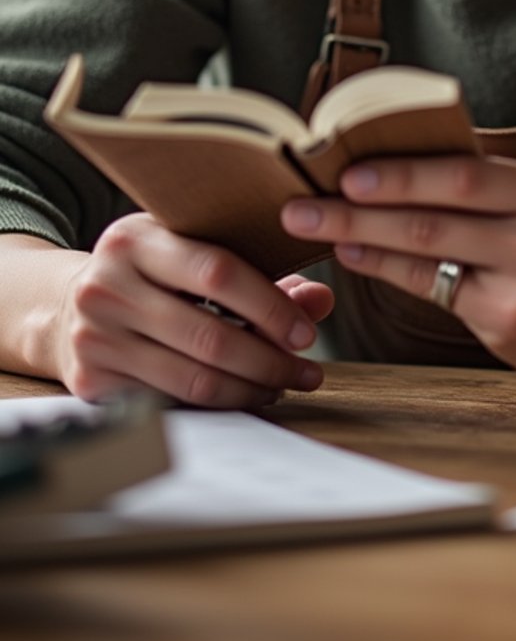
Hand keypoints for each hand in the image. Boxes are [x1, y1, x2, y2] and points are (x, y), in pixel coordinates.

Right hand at [56, 212, 334, 406]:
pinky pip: (171, 400)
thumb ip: (261, 272)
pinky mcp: (91, 380)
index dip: (269, 307)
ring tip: (285, 384)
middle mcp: (107, 285)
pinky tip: (246, 393)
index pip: (217, 272)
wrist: (69, 305)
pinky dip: (219, 402)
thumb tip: (322, 300)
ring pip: (193, 377)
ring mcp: (94, 336)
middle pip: (209, 335)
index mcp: (137, 238)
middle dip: (270, 359)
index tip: (307, 332)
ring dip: (251, 388)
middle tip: (308, 371)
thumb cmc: (154, 273)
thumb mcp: (194, 253)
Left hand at [281, 156, 515, 375]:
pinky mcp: (507, 326)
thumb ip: (484, 182)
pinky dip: (390, 270)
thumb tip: (393, 158)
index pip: (466, 176)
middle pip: (436, 219)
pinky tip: (359, 256)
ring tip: (317, 228)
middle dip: (360, 210)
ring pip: (428, 258)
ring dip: (364, 240)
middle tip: (303, 204)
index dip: (403, 175)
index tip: (348, 171)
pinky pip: (435, 293)